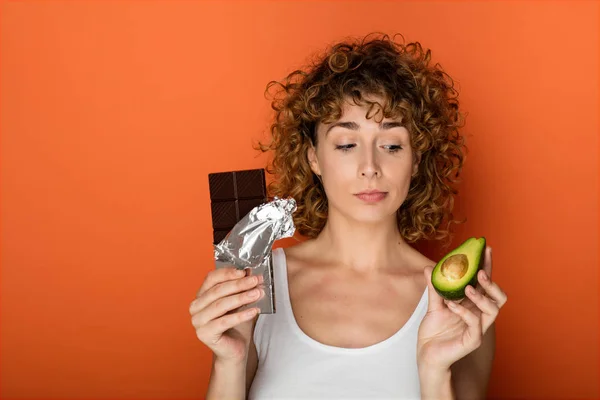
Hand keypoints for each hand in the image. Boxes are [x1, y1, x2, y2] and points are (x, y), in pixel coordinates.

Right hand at [189, 266, 264, 363]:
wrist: (235, 349)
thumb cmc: (236, 325)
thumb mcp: (241, 302)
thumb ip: (243, 288)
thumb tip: (252, 273)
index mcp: (201, 295)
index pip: (212, 278)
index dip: (228, 273)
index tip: (245, 271)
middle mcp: (196, 307)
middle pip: (217, 291)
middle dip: (239, 284)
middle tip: (255, 281)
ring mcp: (198, 321)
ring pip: (221, 305)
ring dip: (241, 297)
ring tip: (258, 293)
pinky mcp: (205, 334)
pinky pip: (224, 321)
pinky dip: (241, 315)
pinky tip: (254, 311)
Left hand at [417, 246, 506, 370]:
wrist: (426, 354)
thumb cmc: (434, 332)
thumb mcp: (433, 305)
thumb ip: (434, 287)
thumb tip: (429, 267)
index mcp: (472, 304)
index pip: (484, 283)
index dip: (487, 266)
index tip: (485, 248)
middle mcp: (479, 314)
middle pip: (497, 295)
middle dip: (492, 281)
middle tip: (480, 271)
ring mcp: (479, 328)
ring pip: (493, 309)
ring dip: (481, 296)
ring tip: (467, 288)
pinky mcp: (473, 340)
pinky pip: (475, 324)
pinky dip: (464, 312)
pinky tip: (451, 305)